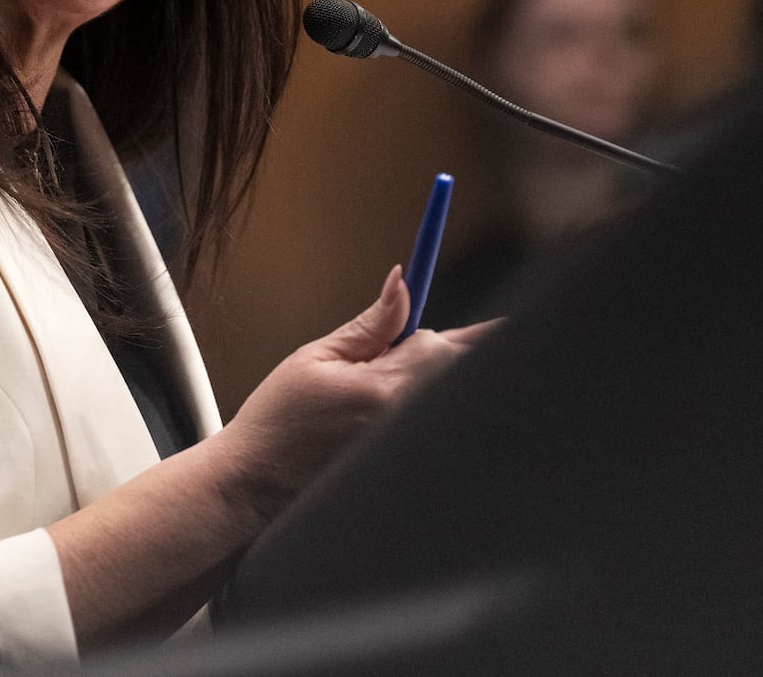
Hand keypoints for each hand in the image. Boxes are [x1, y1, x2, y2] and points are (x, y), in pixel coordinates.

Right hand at [213, 266, 493, 528]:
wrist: (255, 482)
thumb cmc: (278, 419)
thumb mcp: (317, 357)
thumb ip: (371, 324)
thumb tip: (402, 281)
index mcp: (384, 387)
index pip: (448, 347)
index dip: (478, 332)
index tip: (506, 324)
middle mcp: (405, 422)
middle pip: (459, 376)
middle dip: (453, 356)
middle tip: (415, 353)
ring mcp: (406, 450)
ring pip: (447, 404)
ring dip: (438, 386)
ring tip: (384, 393)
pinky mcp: (403, 468)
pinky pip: (434, 433)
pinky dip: (427, 417)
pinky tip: (386, 421)